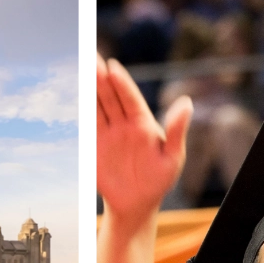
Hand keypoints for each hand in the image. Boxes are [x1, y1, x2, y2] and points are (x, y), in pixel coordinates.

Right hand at [92, 55, 190, 223]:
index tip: (112, 66)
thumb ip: (177, 130)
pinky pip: (90, 122)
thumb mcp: (173, 157)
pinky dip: (84, 107)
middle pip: (112, 96)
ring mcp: (111, 133)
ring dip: (92, 88)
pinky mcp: (98, 144)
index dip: (122, 83)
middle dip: (103, 77)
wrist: (136, 205)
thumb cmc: (160, 181)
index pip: (131, 99)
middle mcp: (127, 124)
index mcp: (145, 124)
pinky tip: (78, 93)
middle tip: (93, 58)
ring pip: (100, 105)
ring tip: (84, 67)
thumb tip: (186, 102)